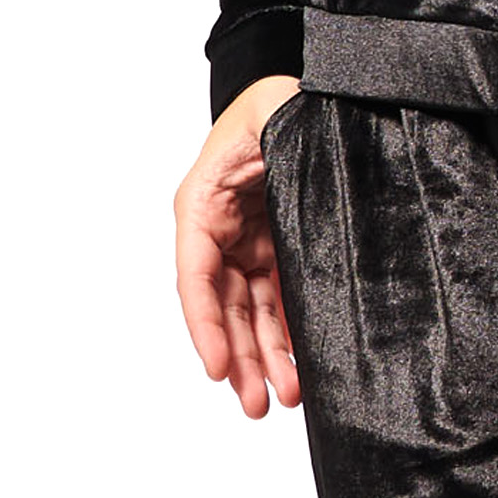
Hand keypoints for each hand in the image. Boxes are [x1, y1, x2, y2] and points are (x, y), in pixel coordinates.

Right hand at [173, 75, 303, 417]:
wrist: (300, 91)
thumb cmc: (278, 99)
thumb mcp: (272, 113)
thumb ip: (272, 141)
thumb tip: (293, 173)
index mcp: (204, 204)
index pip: (197, 275)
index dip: (206, 325)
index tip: (220, 368)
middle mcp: (219, 230)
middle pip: (223, 306)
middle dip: (241, 358)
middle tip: (259, 405)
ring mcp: (247, 241)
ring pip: (250, 310)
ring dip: (264, 354)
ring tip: (286, 396)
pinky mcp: (275, 245)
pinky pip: (277, 295)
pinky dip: (286, 328)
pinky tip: (300, 361)